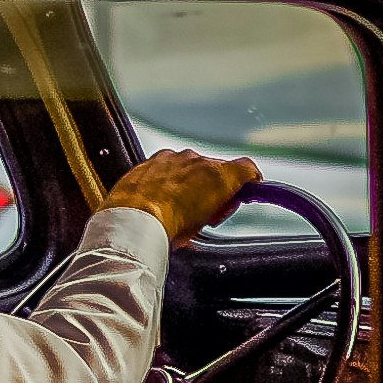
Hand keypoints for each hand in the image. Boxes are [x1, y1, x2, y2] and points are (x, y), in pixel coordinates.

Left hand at [102, 149, 264, 238]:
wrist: (134, 219)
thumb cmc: (168, 225)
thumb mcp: (204, 223)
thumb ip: (218, 208)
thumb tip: (220, 205)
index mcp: (218, 175)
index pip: (246, 170)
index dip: (249, 182)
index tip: (245, 191)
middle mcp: (197, 160)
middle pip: (216, 169)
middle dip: (213, 188)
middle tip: (205, 211)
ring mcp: (173, 158)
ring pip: (190, 166)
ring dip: (189, 183)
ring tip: (178, 208)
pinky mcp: (152, 159)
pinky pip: (167, 166)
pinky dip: (168, 179)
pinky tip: (161, 200)